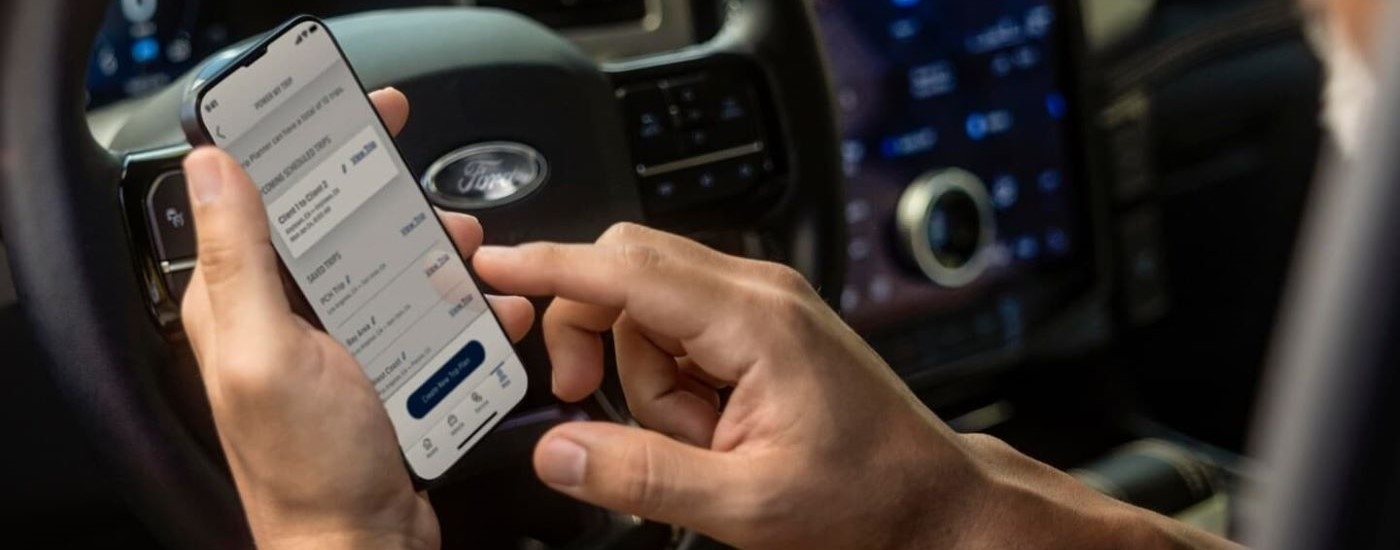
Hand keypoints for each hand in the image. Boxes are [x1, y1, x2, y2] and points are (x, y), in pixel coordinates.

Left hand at [180, 88, 533, 549]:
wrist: (362, 548)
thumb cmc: (309, 472)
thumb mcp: (266, 356)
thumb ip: (240, 260)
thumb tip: (211, 167)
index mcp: (242, 302)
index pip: (266, 196)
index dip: (312, 147)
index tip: (362, 118)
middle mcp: (287, 317)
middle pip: (344, 227)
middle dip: (399, 211)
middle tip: (439, 218)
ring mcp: (340, 344)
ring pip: (394, 268)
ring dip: (441, 261)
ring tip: (475, 272)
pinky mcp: (384, 370)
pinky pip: (426, 317)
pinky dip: (463, 310)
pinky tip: (489, 317)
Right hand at [473, 224, 1236, 549]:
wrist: (929, 499)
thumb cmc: (866, 495)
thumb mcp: (745, 504)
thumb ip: (640, 477)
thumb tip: (560, 450)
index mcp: (754, 320)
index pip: (626, 270)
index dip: (550, 266)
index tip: (494, 268)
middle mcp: (756, 293)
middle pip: (627, 273)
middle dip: (594, 338)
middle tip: (590, 405)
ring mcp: (760, 306)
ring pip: (646, 311)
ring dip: (645, 381)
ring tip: (698, 444)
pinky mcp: (759, 328)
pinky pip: (678, 333)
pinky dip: (670, 383)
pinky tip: (709, 431)